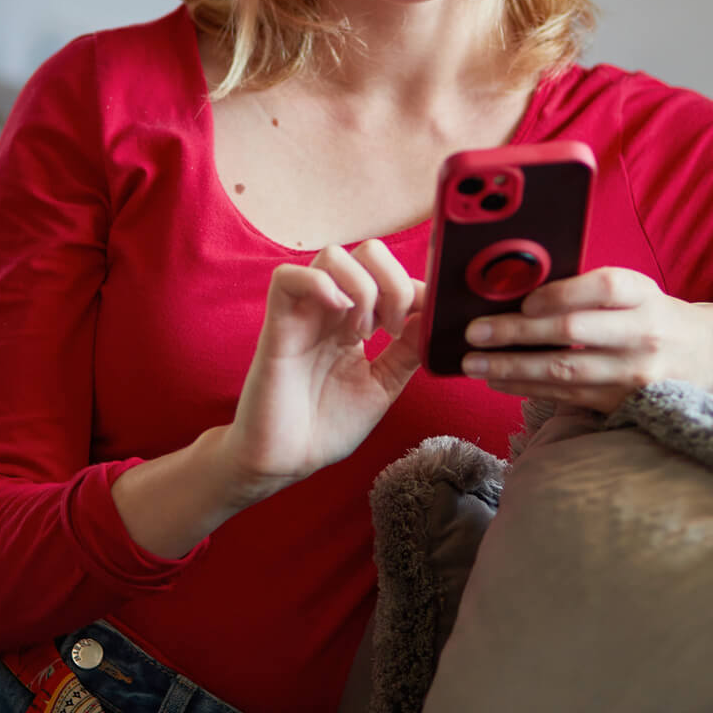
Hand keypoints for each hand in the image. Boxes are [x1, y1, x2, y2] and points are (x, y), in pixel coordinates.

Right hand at [218, 240, 425, 499]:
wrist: (286, 461)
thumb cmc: (326, 427)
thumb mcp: (381, 387)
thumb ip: (407, 352)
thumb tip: (434, 318)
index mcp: (355, 322)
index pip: (390, 276)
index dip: (414, 290)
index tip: (424, 325)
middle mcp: (331, 310)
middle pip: (366, 252)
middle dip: (392, 282)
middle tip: (393, 328)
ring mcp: (304, 314)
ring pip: (333, 256)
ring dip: (362, 287)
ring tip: (364, 332)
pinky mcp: (277, 325)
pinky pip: (287, 277)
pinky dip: (320, 284)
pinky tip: (339, 316)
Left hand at [458, 266, 712, 413]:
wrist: (705, 355)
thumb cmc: (650, 313)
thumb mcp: (632, 289)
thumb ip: (586, 288)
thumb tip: (516, 291)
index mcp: (642, 294)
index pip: (601, 287)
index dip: (558, 294)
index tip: (522, 301)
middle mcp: (643, 333)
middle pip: (573, 332)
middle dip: (516, 334)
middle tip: (474, 334)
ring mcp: (635, 374)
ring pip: (564, 371)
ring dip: (512, 368)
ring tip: (474, 364)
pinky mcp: (625, 403)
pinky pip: (568, 396)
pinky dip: (528, 388)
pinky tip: (500, 381)